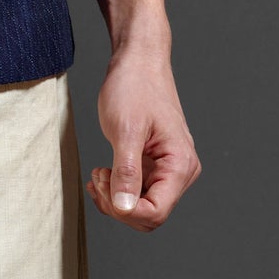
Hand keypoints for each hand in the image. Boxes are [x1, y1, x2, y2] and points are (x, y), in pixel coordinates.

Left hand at [87, 44, 199, 230]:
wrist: (138, 63)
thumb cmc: (135, 87)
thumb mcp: (126, 130)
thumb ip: (127, 172)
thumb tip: (125, 208)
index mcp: (180, 164)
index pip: (156, 212)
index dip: (126, 211)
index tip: (104, 186)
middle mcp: (180, 171)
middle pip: (149, 216)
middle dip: (118, 206)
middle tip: (98, 177)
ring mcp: (168, 170)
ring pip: (141, 208)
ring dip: (115, 199)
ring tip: (98, 173)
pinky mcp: (155, 166)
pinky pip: (136, 193)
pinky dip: (115, 191)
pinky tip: (102, 175)